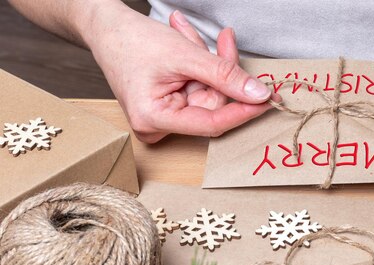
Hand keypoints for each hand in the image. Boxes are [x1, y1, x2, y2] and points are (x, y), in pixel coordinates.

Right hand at [84, 5, 275, 142]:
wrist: (105, 28)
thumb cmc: (132, 41)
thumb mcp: (185, 55)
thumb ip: (225, 76)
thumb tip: (258, 94)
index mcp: (155, 120)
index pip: (212, 123)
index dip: (243, 110)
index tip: (267, 99)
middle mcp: (158, 126)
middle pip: (212, 105)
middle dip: (221, 71)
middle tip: (225, 39)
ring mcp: (163, 118)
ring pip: (207, 94)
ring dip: (207, 62)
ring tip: (187, 35)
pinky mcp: (168, 107)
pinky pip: (197, 89)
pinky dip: (198, 65)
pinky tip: (185, 41)